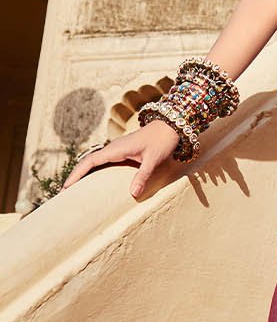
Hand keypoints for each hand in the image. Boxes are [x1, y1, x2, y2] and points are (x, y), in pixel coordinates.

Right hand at [61, 119, 181, 199]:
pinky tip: (90, 180)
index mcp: (116, 149)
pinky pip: (101, 161)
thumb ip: (143, 176)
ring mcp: (116, 149)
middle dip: (75, 175)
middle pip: (87, 161)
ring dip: (82, 173)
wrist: (168, 127)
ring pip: (93, 161)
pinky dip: (92, 170)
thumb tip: (133, 194)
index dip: (77, 173)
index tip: (67, 186)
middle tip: (64, 192)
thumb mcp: (154, 160)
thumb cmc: (161, 142)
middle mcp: (112, 148)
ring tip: (73, 188)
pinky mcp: (121, 151)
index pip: (91, 161)